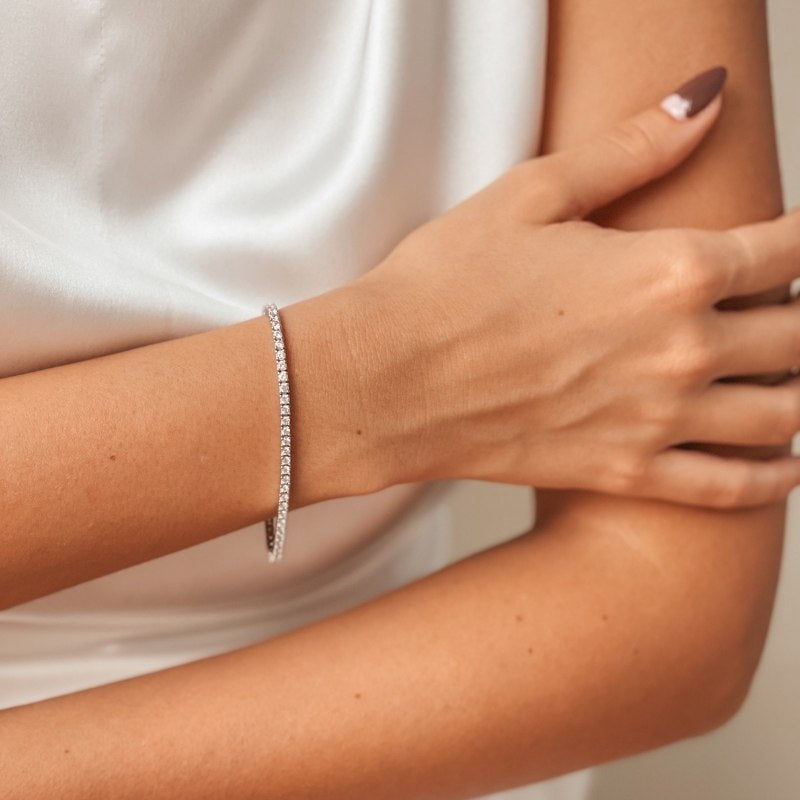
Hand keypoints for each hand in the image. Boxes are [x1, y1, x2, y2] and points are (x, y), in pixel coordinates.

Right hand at [347, 66, 799, 508]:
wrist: (386, 380)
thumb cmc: (443, 286)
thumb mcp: (532, 195)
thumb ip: (632, 148)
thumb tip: (705, 98)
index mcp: (669, 270)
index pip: (786, 249)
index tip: (796, 237)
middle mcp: (681, 348)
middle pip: (798, 335)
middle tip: (784, 307)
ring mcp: (657, 419)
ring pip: (782, 415)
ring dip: (799, 393)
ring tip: (786, 378)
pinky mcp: (624, 473)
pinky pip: (730, 488)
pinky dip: (771, 478)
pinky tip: (784, 464)